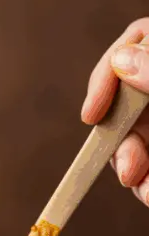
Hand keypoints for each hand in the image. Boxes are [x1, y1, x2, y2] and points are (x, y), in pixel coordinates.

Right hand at [82, 18, 148, 204]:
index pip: (135, 44)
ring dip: (132, 170)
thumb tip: (124, 61)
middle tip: (128, 172)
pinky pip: (147, 174)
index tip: (91, 115)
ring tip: (148, 191)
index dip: (107, 76)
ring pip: (134, 144)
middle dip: (119, 140)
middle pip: (127, 103)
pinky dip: (146, 187)